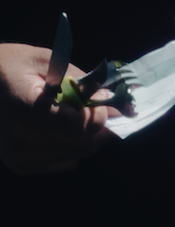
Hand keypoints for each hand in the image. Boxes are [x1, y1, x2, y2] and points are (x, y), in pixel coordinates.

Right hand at [0, 42, 118, 174]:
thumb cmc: (8, 66)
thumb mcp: (44, 60)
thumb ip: (80, 81)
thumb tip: (111, 100)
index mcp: (22, 107)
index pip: (75, 126)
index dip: (93, 115)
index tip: (97, 101)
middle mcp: (19, 138)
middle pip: (83, 143)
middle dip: (98, 125)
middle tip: (97, 107)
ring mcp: (20, 155)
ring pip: (78, 153)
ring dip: (85, 134)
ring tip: (69, 113)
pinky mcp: (21, 165)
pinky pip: (66, 160)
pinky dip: (71, 145)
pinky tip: (54, 128)